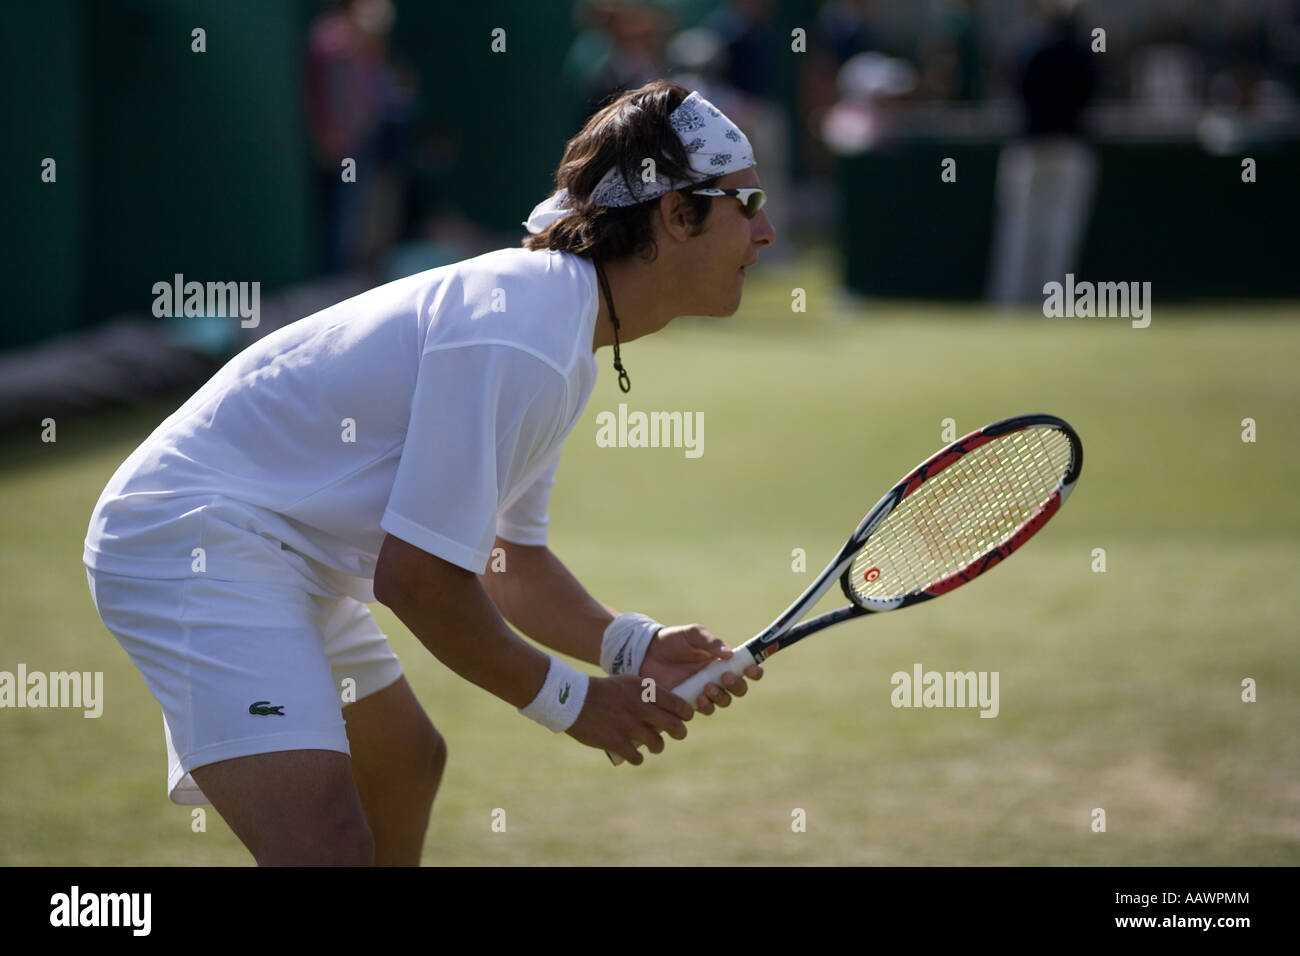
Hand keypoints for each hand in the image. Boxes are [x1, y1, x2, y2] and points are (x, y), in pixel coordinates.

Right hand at [564, 674, 691, 765]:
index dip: (686, 713)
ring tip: (654, 746)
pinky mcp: (615, 742)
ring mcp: (628, 726)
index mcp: (644, 690)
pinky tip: (635, 755)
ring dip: (658, 746)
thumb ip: (648, 693)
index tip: (685, 718)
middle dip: (680, 733)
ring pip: (658, 744)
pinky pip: (637, 757)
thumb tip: (669, 708)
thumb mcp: (628, 683)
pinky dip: (638, 758)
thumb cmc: (603, 690)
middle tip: (678, 734)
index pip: (678, 704)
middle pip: (674, 726)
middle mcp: (640, 707)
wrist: (572, 698)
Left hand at [640, 624, 762, 715]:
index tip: (752, 669)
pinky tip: (696, 697)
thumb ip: (711, 642)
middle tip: (725, 677)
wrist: (645, 653)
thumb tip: (730, 654)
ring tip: (706, 687)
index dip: (754, 671)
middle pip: (738, 690)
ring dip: (720, 697)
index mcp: (721, 661)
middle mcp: (716, 678)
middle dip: (737, 685)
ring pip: (722, 702)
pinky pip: (703, 710)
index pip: (745, 669)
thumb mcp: (692, 635)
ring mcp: (703, 692)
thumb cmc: (672, 641)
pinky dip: (704, 706)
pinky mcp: (688, 703)